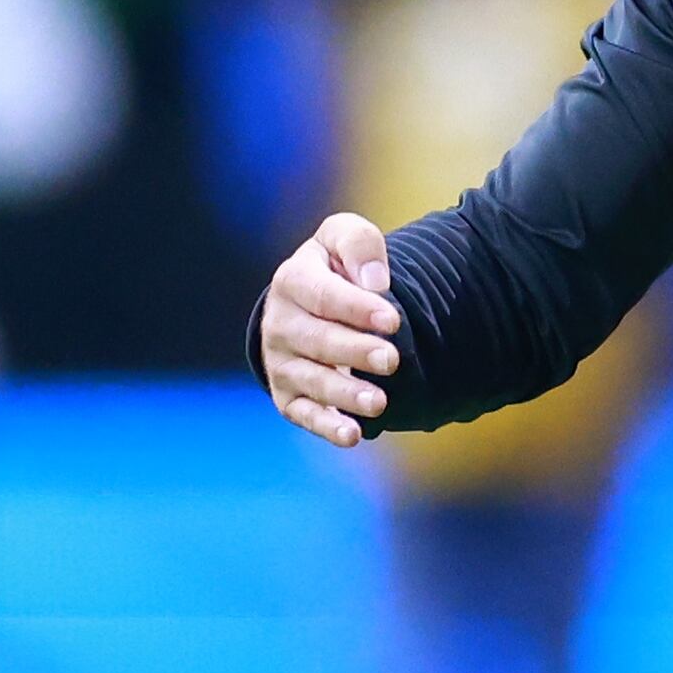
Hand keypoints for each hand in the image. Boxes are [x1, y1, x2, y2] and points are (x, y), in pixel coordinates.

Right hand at [258, 212, 401, 447]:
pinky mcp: (289, 395)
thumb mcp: (344, 237)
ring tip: (379, 403)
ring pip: (314, 381)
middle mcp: (280, 324)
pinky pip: (305, 414)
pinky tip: (353, 435)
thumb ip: (358, 244)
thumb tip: (375, 282)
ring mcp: (282, 363)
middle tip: (392, 360)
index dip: (357, 308)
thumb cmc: (336, 266)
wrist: (312, 301)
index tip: (391, 319)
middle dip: (356, 352)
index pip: (323, 296)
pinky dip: (327, 426)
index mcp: (293, 280)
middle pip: (319, 341)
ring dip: (346, 393)